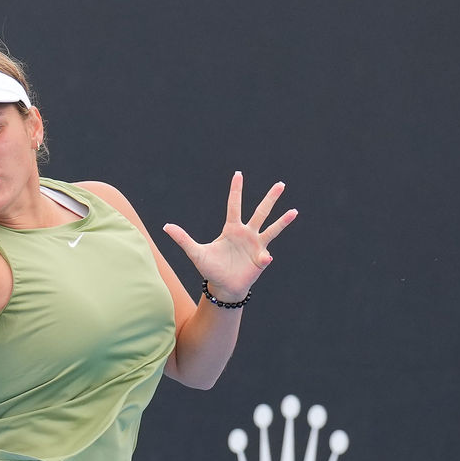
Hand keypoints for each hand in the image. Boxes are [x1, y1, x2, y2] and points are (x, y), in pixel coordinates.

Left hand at [162, 172, 296, 301]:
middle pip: (260, 211)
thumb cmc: (210, 269)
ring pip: (272, 229)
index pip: (234, 205)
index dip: (236, 190)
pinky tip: (264, 258)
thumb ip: (182, 238)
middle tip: (280, 184)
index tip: (238, 174)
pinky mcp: (261, 258)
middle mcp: (247, 233)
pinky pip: (265, 255)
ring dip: (283, 221)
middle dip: (270, 198)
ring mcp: (256, 245)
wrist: (223, 286)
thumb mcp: (195, 253)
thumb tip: (165, 226)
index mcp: (231, 229)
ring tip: (294, 211)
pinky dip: (264, 257)